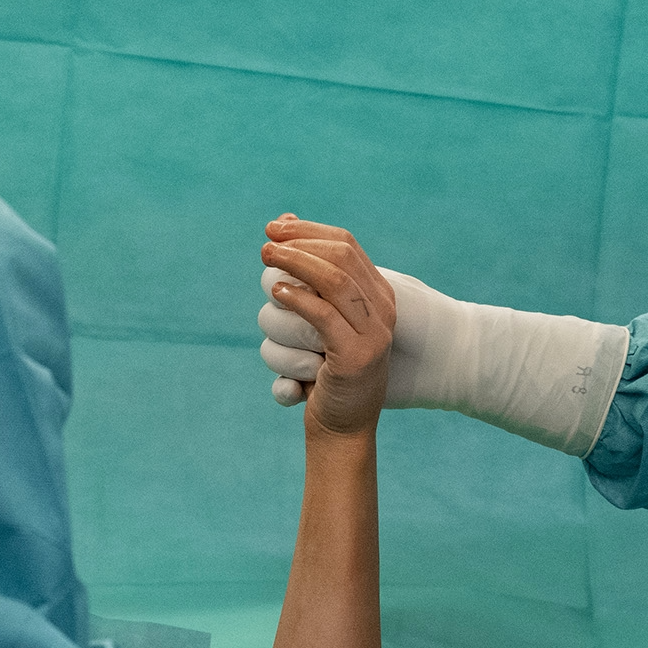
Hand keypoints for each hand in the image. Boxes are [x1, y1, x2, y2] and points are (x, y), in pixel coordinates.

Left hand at [259, 217, 394, 438]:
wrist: (342, 426)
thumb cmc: (325, 369)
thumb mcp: (320, 319)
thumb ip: (309, 277)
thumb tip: (285, 221)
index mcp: (377, 295)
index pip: (345, 244)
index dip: (308, 229)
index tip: (274, 228)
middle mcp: (382, 309)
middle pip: (341, 256)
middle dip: (299, 243)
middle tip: (265, 245)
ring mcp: (375, 332)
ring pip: (334, 281)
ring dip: (295, 264)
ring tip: (266, 262)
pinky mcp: (358, 356)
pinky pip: (324, 316)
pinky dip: (298, 300)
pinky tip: (278, 293)